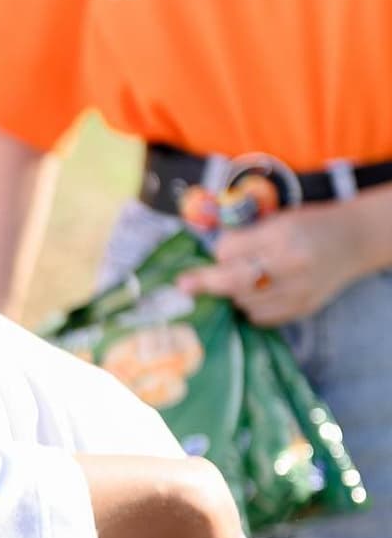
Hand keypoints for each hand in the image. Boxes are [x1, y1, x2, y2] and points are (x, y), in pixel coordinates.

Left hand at [177, 201, 375, 326]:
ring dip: (233, 295)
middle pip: (231, 282)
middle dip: (206, 282)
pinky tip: (257, 295)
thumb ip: (243, 239)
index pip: (228, 251)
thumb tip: (202, 261)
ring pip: (243, 302)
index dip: (218, 252)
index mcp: (282, 235)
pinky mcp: (302, 309)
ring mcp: (298, 290)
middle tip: (184, 285)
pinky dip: (250, 308)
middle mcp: (291, 265)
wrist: (353, 241)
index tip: (218, 252)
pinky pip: (259, 317)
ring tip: (242, 281)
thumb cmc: (308, 225)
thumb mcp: (276, 220)